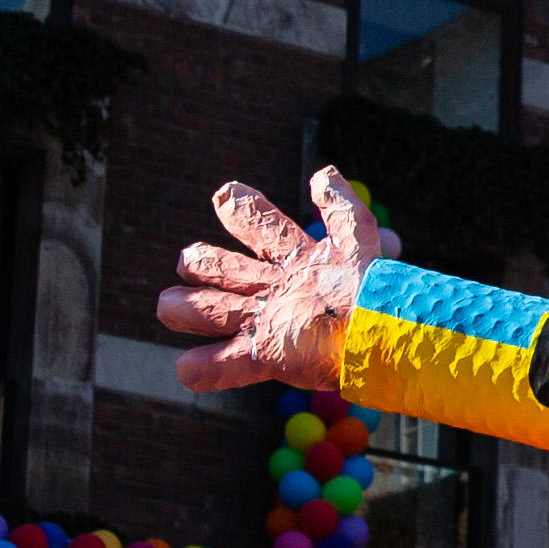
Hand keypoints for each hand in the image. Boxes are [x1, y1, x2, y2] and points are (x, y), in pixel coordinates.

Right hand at [157, 165, 394, 395]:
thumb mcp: (358, 240)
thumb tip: (321, 176)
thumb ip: (339, 207)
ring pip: (219, 315)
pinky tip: (184, 371)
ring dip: (191, 310)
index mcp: (298, 260)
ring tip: (166, 306)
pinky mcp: (271, 358)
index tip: (225, 195)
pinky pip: (232, 365)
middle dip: (203, 263)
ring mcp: (271, 324)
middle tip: (187, 259)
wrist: (382, 336)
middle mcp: (279, 290)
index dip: (243, 210)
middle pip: (229, 273)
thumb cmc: (371, 289)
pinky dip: (206, 368)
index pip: (263, 228)